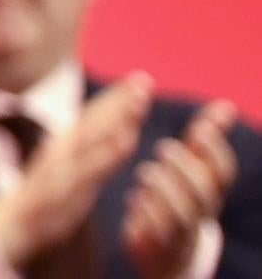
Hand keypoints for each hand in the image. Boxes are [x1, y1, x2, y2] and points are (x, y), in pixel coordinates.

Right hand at [0, 75, 151, 266]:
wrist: (12, 226)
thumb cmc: (46, 198)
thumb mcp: (69, 171)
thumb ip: (93, 152)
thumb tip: (120, 130)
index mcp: (64, 144)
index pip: (94, 116)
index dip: (116, 97)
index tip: (140, 78)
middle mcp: (60, 150)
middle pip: (94, 120)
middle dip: (119, 100)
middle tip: (143, 79)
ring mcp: (59, 168)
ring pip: (92, 139)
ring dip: (115, 119)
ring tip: (138, 103)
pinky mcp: (60, 190)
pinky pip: (88, 170)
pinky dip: (107, 154)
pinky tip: (126, 142)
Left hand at [122, 99, 238, 278]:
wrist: (172, 255)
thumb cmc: (183, 200)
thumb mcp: (194, 169)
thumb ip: (205, 140)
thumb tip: (226, 106)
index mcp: (210, 192)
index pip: (224, 173)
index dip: (215, 152)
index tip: (199, 130)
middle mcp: (201, 213)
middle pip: (204, 193)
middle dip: (185, 169)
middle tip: (163, 148)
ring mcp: (183, 232)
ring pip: (182, 215)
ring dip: (164, 190)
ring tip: (145, 173)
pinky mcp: (160, 248)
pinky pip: (158, 235)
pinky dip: (147, 215)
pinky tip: (135, 200)